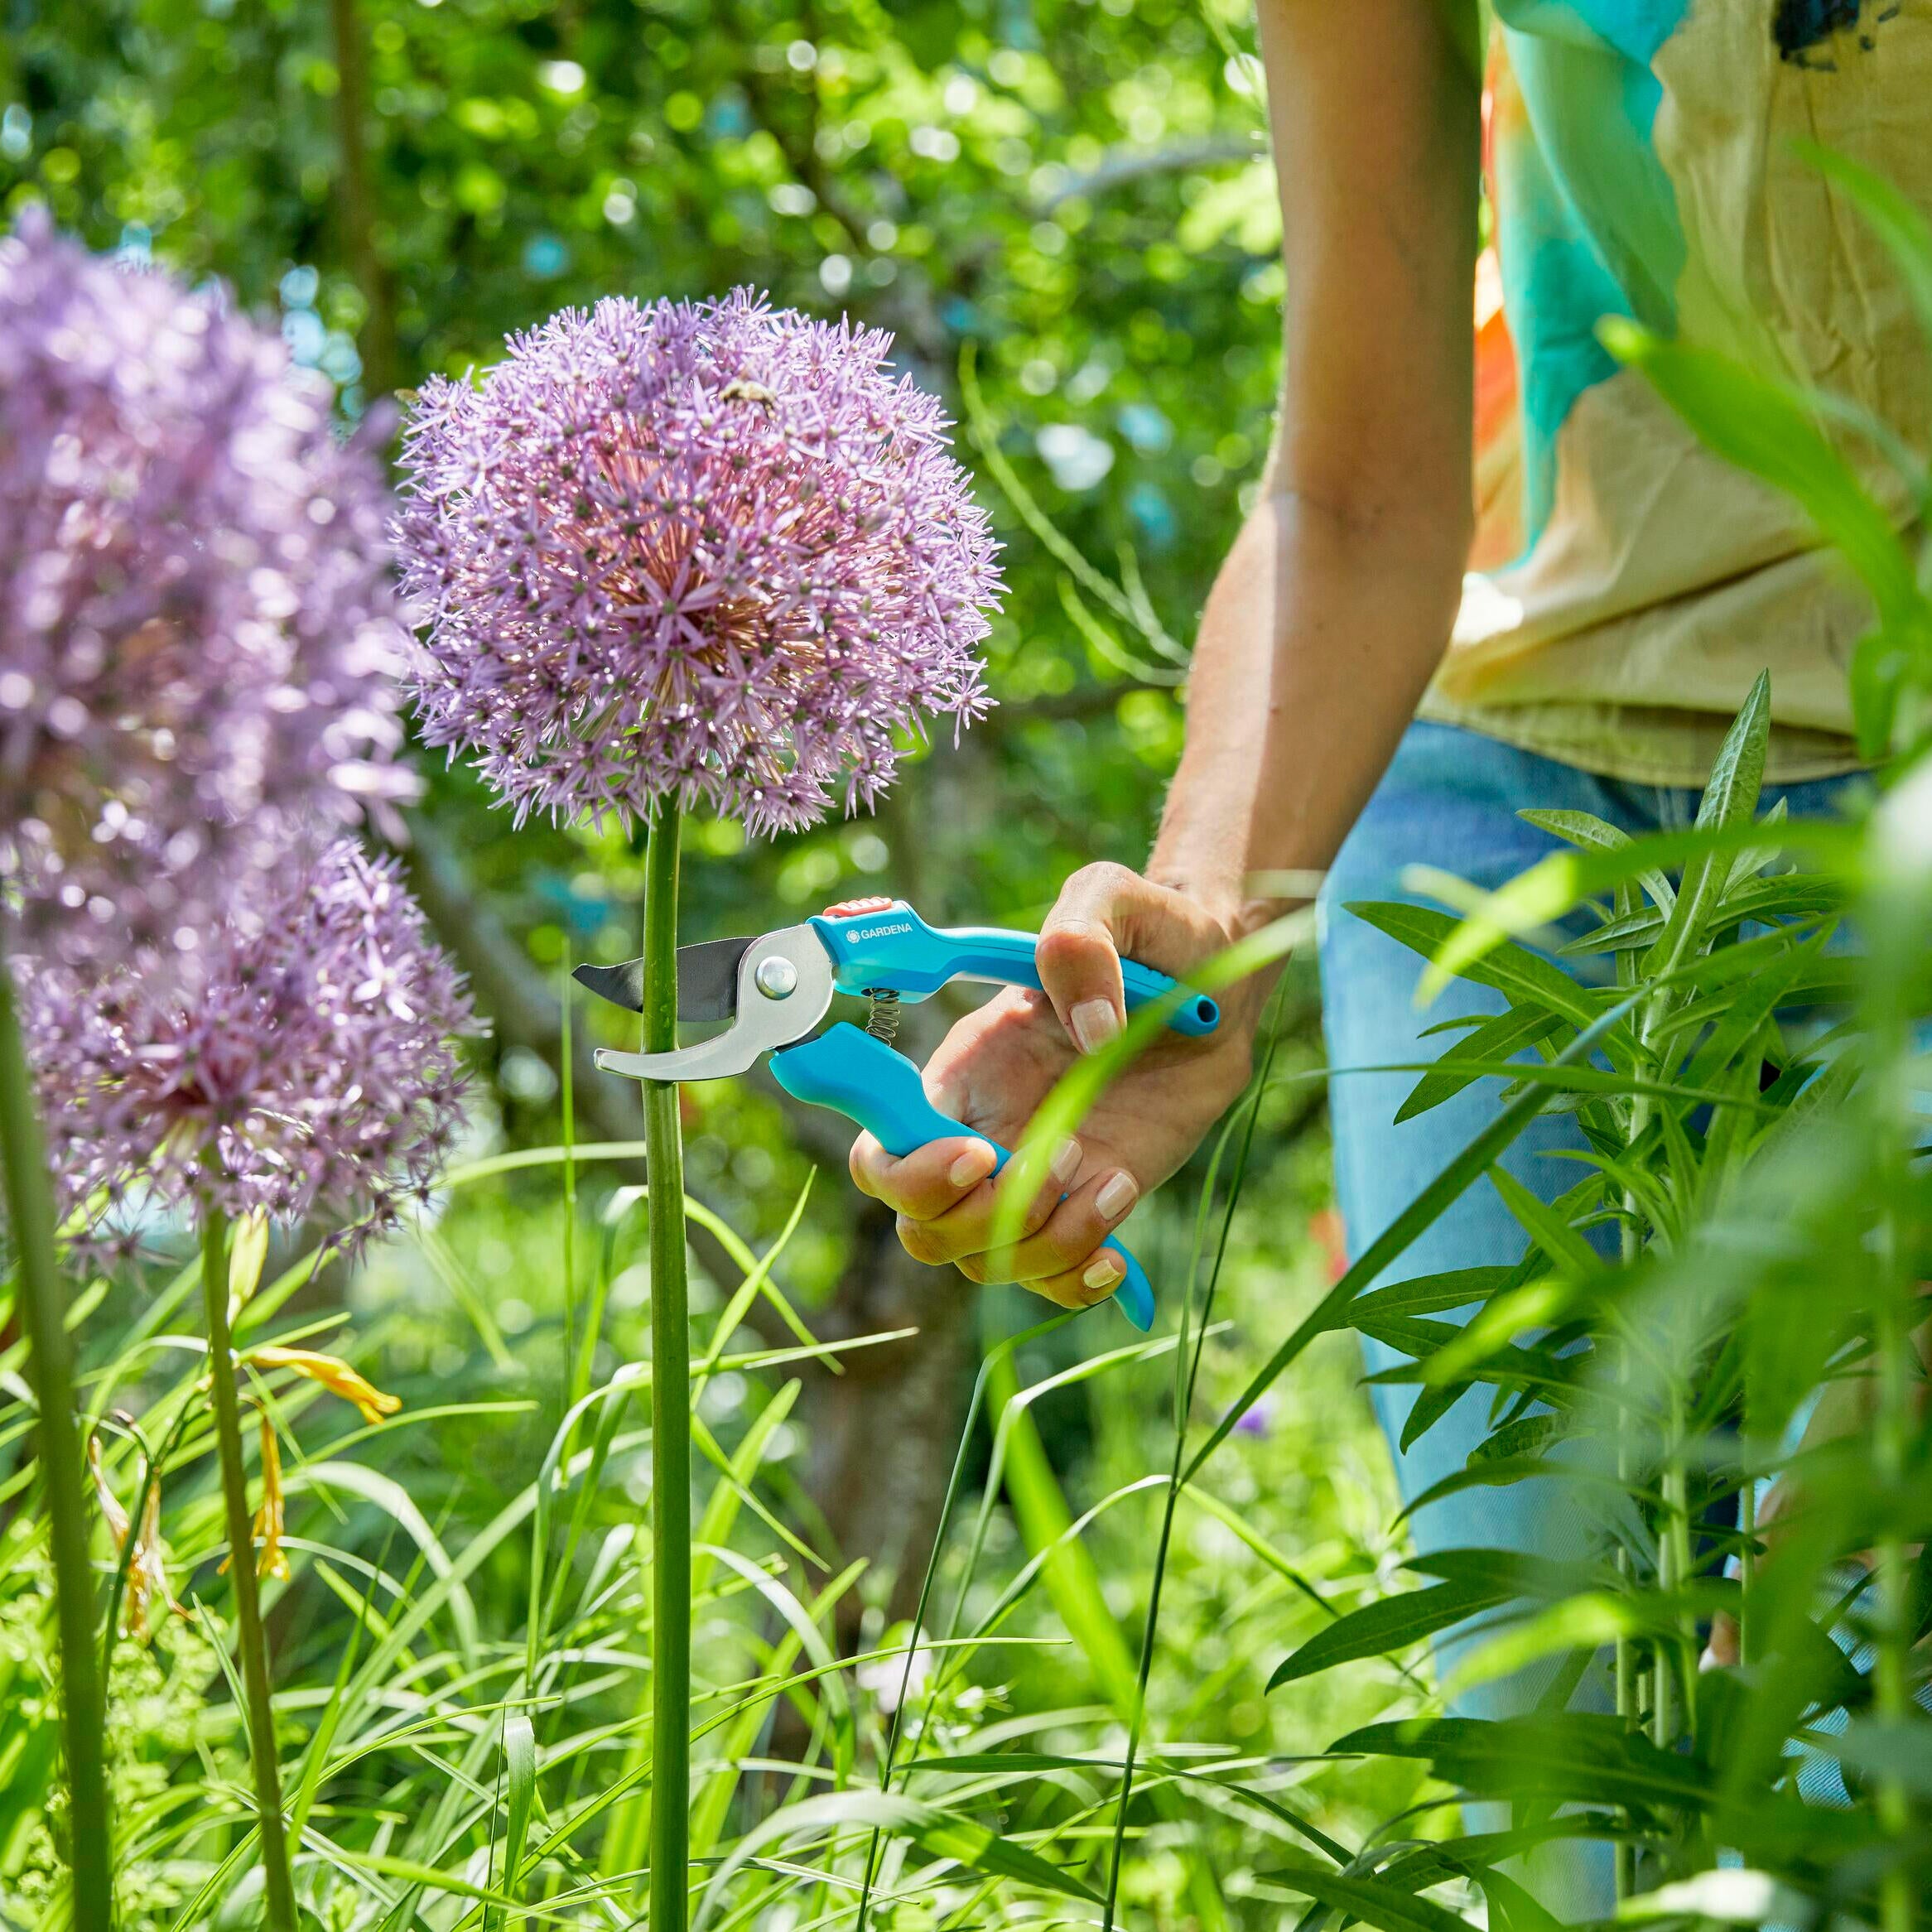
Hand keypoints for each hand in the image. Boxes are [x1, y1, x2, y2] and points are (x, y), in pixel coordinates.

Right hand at [849, 864, 1263, 1311]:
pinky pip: (1052, 1283)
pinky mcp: (1089, 1208)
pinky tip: (1119, 1247)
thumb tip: (1088, 1034)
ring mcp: (1034, 1181)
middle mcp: (983, 1136)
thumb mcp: (1113, 902)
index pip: (880, 1154)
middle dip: (978, 1218)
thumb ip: (1079, 942)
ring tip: (1111, 1176)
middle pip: (922, 1228)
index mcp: (961, 1074)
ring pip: (989, 1264)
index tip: (980, 1150)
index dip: (910, 1173)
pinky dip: (1077, 1281)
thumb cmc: (1153, 935)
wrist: (1221, 981)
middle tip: (1062, 1154)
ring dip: (1047, 1241)